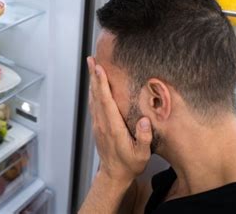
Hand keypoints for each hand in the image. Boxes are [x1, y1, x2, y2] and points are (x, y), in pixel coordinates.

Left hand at [88, 57, 151, 185]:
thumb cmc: (129, 165)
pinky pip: (94, 104)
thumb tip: (144, 120)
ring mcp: (98, 124)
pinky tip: (94, 85)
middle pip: (96, 95)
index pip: (106, 101)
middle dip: (94, 76)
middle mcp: (103, 123)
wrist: (113, 175)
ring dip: (92, 81)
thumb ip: (143, 138)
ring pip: (93, 98)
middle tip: (91, 59)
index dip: (102, 84)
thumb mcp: (142, 155)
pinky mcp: (97, 125)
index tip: (100, 69)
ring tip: (91, 66)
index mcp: (113, 127)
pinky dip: (93, 91)